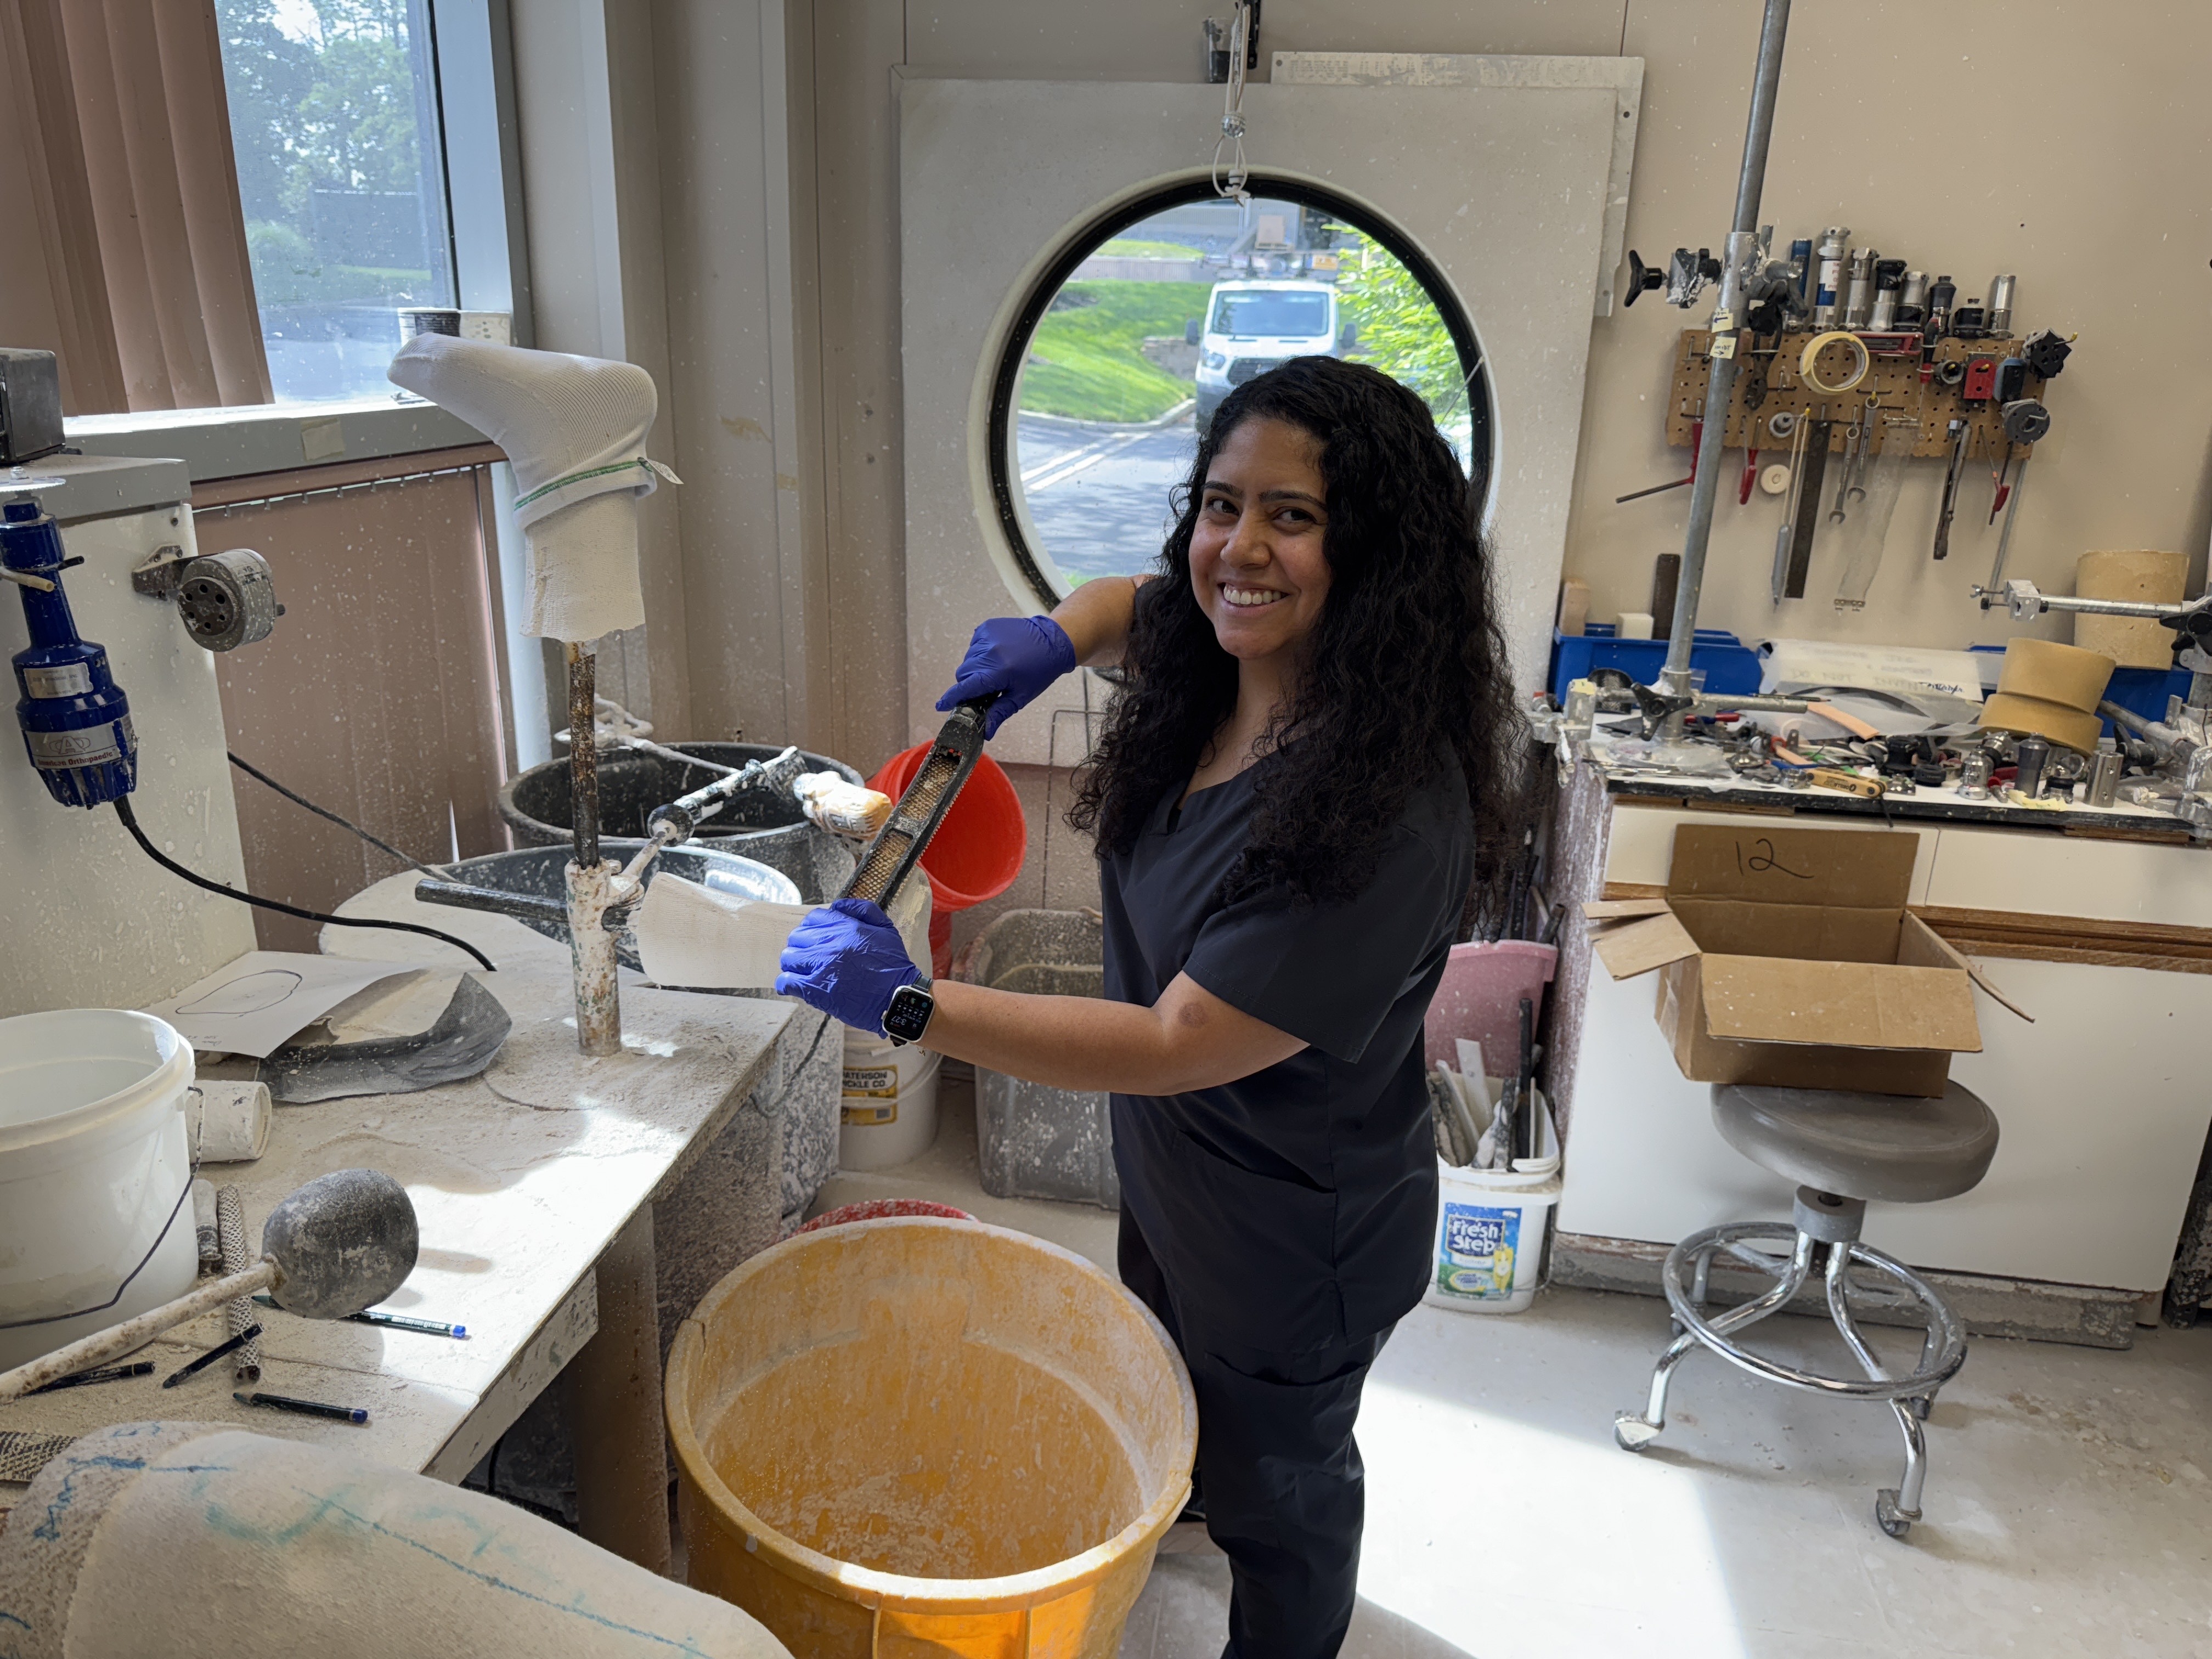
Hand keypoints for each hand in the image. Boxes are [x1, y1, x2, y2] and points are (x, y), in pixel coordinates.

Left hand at [775, 899, 919, 1034]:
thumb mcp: (886, 928)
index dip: (811, 928)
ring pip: (788, 958)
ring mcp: (821, 966)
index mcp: (846, 927)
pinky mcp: (816, 989)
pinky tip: (792, 986)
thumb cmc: (894, 966)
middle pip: (797, 937)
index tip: (814, 938)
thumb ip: (863, 910)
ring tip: (802, 972)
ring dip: (793, 964)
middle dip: (801, 946)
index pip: (813, 918)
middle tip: (809, 956)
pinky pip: (786, 981)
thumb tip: (837, 904)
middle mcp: (830, 943)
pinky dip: (786, 983)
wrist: (897, 997)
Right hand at [937, 616, 1076, 737]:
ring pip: (968, 660)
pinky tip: (997, 655)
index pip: (966, 687)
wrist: (1052, 641)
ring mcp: (987, 636)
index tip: (941, 706)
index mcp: (998, 671)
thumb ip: (999, 713)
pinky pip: (973, 646)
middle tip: (988, 687)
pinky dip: (980, 654)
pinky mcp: (987, 627)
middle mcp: (989, 651)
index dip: (952, 698)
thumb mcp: (1020, 696)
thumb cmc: (1040, 670)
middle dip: (970, 684)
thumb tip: (986, 731)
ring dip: (976, 668)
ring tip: (997, 669)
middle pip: (963, 674)